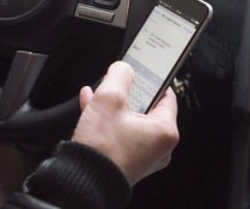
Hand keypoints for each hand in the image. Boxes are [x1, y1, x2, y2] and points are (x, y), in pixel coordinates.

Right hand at [71, 61, 179, 184]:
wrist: (81, 181)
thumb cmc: (102, 149)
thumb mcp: (109, 98)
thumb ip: (119, 76)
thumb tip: (122, 69)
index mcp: (165, 132)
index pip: (167, 97)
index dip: (154, 80)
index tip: (144, 70)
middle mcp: (159, 148)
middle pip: (148, 109)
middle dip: (129, 93)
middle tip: (120, 81)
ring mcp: (142, 157)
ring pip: (130, 122)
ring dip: (115, 105)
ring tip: (100, 90)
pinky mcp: (125, 163)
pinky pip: (120, 135)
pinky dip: (108, 121)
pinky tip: (91, 105)